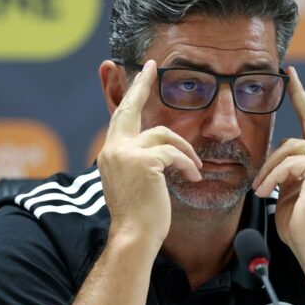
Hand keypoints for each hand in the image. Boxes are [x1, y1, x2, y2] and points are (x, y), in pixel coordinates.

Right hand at [97, 60, 202, 245]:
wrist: (134, 237)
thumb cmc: (139, 217)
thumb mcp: (133, 182)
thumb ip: (138, 160)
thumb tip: (157, 147)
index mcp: (109, 154)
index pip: (120, 117)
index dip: (130, 94)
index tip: (140, 74)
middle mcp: (112, 149)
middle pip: (130, 108)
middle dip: (142, 85)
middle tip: (153, 67)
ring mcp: (125, 153)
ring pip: (163, 135)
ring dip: (184, 151)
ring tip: (194, 169)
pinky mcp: (144, 161)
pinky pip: (174, 154)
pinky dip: (187, 165)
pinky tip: (192, 179)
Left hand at [252, 66, 304, 256]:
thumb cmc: (300, 226)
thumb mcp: (289, 191)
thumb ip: (287, 170)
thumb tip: (275, 156)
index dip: (300, 96)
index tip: (290, 75)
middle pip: (290, 142)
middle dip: (270, 163)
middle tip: (258, 186)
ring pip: (287, 152)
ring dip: (268, 173)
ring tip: (260, 193)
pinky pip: (288, 166)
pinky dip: (272, 180)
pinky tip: (265, 194)